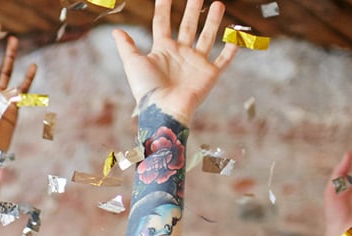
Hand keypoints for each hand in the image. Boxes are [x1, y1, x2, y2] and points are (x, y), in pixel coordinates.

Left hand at [112, 0, 236, 120]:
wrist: (164, 110)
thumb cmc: (146, 89)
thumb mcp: (133, 63)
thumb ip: (126, 46)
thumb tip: (116, 30)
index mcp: (162, 50)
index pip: (163, 24)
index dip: (163, 9)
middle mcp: (180, 54)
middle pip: (188, 26)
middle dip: (192, 10)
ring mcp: (196, 63)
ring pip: (207, 37)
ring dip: (212, 21)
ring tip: (218, 4)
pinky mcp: (210, 74)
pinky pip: (224, 59)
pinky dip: (231, 49)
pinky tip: (235, 36)